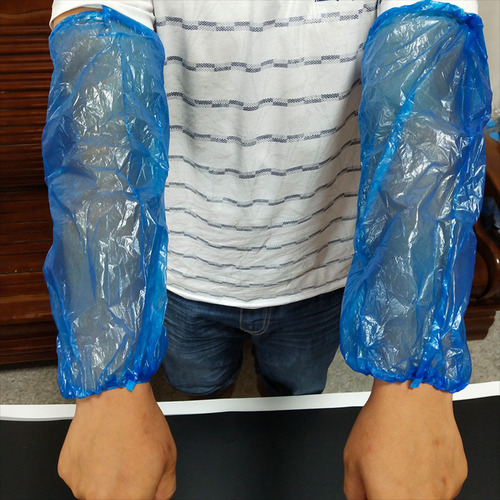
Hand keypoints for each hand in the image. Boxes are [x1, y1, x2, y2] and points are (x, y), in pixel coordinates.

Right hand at [58, 382, 176, 499]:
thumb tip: (156, 499)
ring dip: (105, 480)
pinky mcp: (66, 471)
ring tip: (116, 452)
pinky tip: (101, 447)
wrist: (115, 394)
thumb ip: (164, 490)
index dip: (141, 495)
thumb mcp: (169, 457)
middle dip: (123, 491)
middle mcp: (100, 498)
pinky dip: (90, 468)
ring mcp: (79, 486)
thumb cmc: (141, 421)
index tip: (141, 487)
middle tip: (130, 468)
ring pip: (95, 492)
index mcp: (129, 499)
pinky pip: (81, 478)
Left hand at [343, 379, 466, 499]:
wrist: (410, 394)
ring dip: (412, 486)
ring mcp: (445, 490)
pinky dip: (429, 474)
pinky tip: (418, 452)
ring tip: (402, 457)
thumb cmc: (383, 421)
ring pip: (424, 496)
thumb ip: (355, 491)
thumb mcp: (351, 459)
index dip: (376, 497)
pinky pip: (439, 484)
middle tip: (386, 473)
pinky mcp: (457, 476)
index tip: (374, 491)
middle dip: (392, 492)